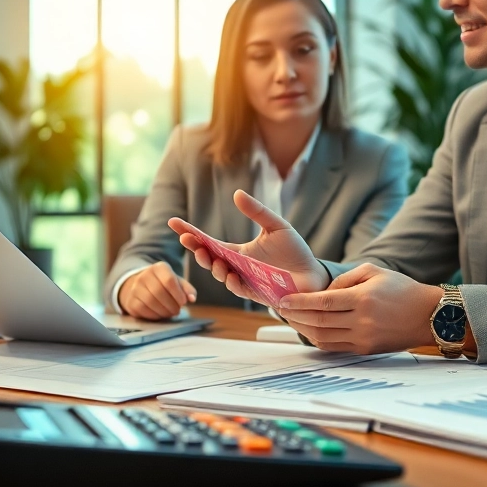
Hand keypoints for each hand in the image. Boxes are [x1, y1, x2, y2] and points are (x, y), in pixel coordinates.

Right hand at [118, 261, 195, 319]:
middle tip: (177, 310)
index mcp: (159, 268)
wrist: (140, 287)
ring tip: (170, 312)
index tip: (183, 303)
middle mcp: (144, 275)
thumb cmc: (163, 285)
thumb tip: (192, 298)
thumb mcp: (177, 282)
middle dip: (172, 305)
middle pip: (159, 292)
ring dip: (164, 311)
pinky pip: (143, 310)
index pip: (169, 280)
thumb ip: (187, 289)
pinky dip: (155, 315)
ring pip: (151, 302)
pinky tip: (160, 314)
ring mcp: (135, 288)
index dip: (178, 294)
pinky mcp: (131, 301)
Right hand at [168, 190, 330, 302]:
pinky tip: (231, 274)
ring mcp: (245, 280)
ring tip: (211, 257)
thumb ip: (257, 211)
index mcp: (237, 251)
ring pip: (221, 274)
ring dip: (213, 266)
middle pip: (209, 258)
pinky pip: (240, 288)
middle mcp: (237, 266)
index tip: (173, 222)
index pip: (208, 241)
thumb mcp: (276, 226)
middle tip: (187, 239)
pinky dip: (233, 282)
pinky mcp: (257, 292)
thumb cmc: (294, 252)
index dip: (190, 232)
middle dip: (196, 249)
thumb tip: (237, 193)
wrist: (313, 275)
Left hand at [276, 263, 442, 353]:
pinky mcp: (365, 349)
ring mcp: (363, 338)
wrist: (428, 315)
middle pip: (319, 322)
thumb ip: (345, 279)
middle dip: (295, 316)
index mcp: (363, 298)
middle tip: (281, 309)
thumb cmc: (402, 289)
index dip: (300, 302)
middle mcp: (362, 321)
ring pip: (323, 337)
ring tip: (291, 319)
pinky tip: (309, 330)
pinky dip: (317, 339)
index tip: (283, 300)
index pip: (323, 302)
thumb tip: (322, 292)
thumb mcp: (374, 271)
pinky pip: (334, 347)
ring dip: (302, 329)